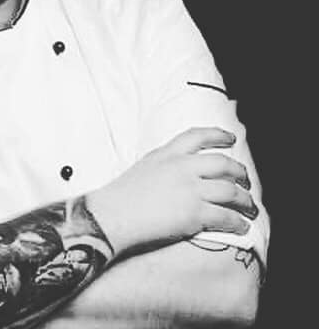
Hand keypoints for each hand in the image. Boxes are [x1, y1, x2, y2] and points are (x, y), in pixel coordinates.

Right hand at [90, 127, 258, 256]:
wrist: (112, 215)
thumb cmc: (120, 196)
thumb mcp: (142, 168)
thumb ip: (163, 165)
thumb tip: (179, 173)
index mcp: (167, 154)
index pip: (197, 136)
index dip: (218, 135)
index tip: (231, 138)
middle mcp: (181, 167)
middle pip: (223, 163)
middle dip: (240, 173)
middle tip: (246, 182)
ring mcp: (190, 190)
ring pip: (231, 191)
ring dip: (245, 201)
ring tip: (250, 209)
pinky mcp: (194, 213)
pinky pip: (226, 217)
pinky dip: (238, 223)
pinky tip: (241, 227)